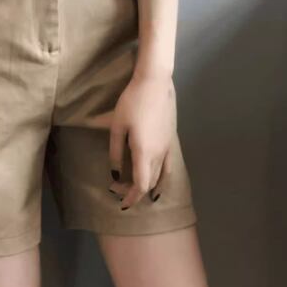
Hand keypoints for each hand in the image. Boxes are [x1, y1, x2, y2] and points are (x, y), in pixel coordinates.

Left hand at [108, 73, 176, 208]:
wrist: (155, 83)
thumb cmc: (132, 102)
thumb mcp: (117, 126)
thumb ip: (115, 152)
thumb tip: (115, 174)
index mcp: (144, 152)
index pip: (140, 184)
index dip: (131, 196)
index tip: (121, 202)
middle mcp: (159, 154)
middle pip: (149, 182)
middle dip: (134, 191)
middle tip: (118, 190)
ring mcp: (167, 148)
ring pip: (159, 176)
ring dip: (146, 185)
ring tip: (133, 188)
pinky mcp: (171, 141)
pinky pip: (168, 167)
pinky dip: (163, 180)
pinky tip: (159, 185)